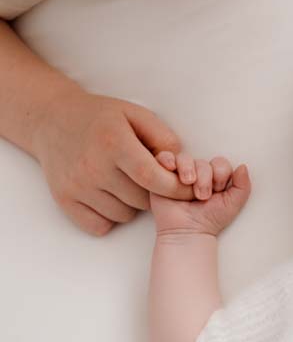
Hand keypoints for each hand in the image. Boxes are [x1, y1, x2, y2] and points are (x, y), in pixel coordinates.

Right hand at [30, 87, 193, 235]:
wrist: (53, 120)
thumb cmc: (103, 117)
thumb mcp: (137, 115)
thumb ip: (164, 138)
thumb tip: (180, 168)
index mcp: (114, 143)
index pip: (151, 178)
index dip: (176, 188)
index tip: (190, 189)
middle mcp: (93, 167)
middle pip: (141, 199)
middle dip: (155, 193)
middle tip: (149, 177)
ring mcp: (76, 186)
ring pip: (124, 215)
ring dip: (133, 204)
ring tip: (126, 182)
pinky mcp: (64, 200)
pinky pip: (101, 226)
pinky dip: (111, 216)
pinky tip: (110, 196)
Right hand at [150, 154, 250, 236]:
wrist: (187, 233)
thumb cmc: (211, 220)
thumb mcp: (234, 203)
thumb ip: (244, 185)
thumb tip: (243, 166)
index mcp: (215, 176)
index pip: (220, 163)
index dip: (221, 174)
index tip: (218, 191)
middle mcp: (198, 173)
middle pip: (203, 162)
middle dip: (205, 177)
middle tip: (202, 196)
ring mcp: (179, 174)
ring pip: (185, 159)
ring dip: (188, 171)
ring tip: (188, 185)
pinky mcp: (162, 175)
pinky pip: (164, 158)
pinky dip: (166, 159)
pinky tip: (170, 168)